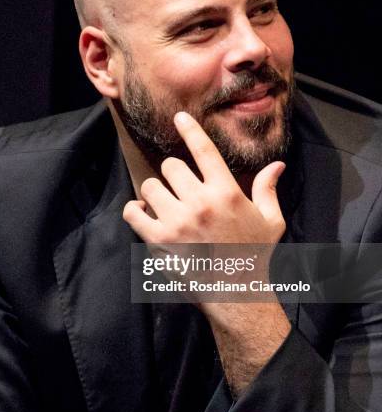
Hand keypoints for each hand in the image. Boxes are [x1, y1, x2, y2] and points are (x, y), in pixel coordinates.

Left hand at [123, 111, 285, 245]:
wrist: (236, 293)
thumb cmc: (255, 255)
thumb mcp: (271, 221)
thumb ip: (269, 189)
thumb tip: (278, 164)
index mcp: (226, 192)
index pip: (204, 150)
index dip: (190, 129)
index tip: (178, 118)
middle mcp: (200, 202)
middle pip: (171, 166)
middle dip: (174, 175)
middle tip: (180, 189)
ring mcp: (177, 221)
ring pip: (150, 186)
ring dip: (156, 193)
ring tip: (164, 204)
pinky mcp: (159, 240)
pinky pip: (133, 212)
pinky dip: (135, 211)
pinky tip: (144, 214)